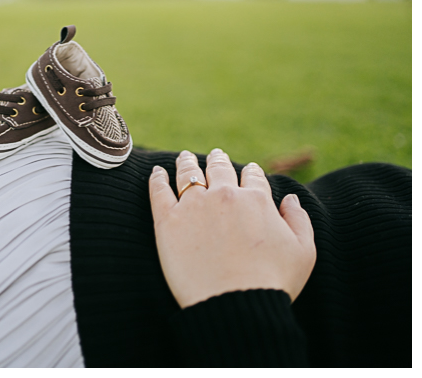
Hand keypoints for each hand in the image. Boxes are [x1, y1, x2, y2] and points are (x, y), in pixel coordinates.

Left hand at [149, 148, 315, 309]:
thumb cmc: (273, 283)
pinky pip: (159, 191)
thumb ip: (299, 220)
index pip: (253, 176)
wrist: (237, 306)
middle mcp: (224, 195)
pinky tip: (157, 173)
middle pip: (219, 169)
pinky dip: (157, 178)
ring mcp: (194, 205)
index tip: (247, 171)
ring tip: (184, 157)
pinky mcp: (169, 221)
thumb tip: (290, 198)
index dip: (251, 172)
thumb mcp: (303, 252)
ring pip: (189, 173)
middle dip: (218, 160)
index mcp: (256, 200)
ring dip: (187, 162)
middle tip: (216, 155)